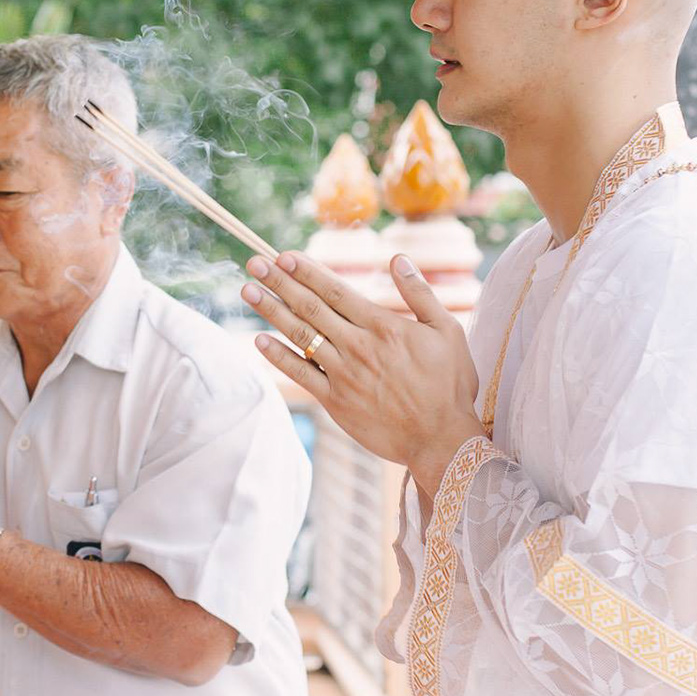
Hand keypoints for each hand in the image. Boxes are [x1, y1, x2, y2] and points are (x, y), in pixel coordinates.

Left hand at [241, 250, 484, 489]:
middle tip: (254, 262)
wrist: (440, 439)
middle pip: (310, 308)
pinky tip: (260, 340)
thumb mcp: (447, 331)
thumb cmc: (449, 385)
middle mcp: (357, 347)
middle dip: (279, 282)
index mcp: (382, 326)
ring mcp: (343, 375)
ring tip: (247, 291)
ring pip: (300, 336)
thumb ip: (420, 294)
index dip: (307, 271)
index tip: (284, 256)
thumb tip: (398, 259)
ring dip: (271, 311)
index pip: (335, 291)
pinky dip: (279, 357)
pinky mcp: (335, 402)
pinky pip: (301, 375)